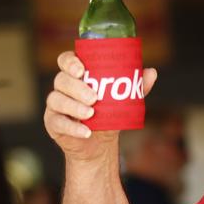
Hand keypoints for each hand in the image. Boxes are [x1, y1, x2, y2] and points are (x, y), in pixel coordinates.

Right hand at [43, 51, 157, 160]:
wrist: (99, 143)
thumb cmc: (109, 113)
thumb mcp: (124, 100)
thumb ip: (136, 86)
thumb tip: (151, 72)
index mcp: (77, 74)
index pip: (66, 60)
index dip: (70, 62)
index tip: (82, 69)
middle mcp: (63, 86)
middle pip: (61, 80)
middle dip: (77, 88)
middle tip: (94, 97)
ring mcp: (55, 104)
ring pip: (56, 99)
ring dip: (74, 107)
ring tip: (91, 114)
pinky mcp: (52, 123)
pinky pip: (57, 122)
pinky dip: (73, 128)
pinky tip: (86, 131)